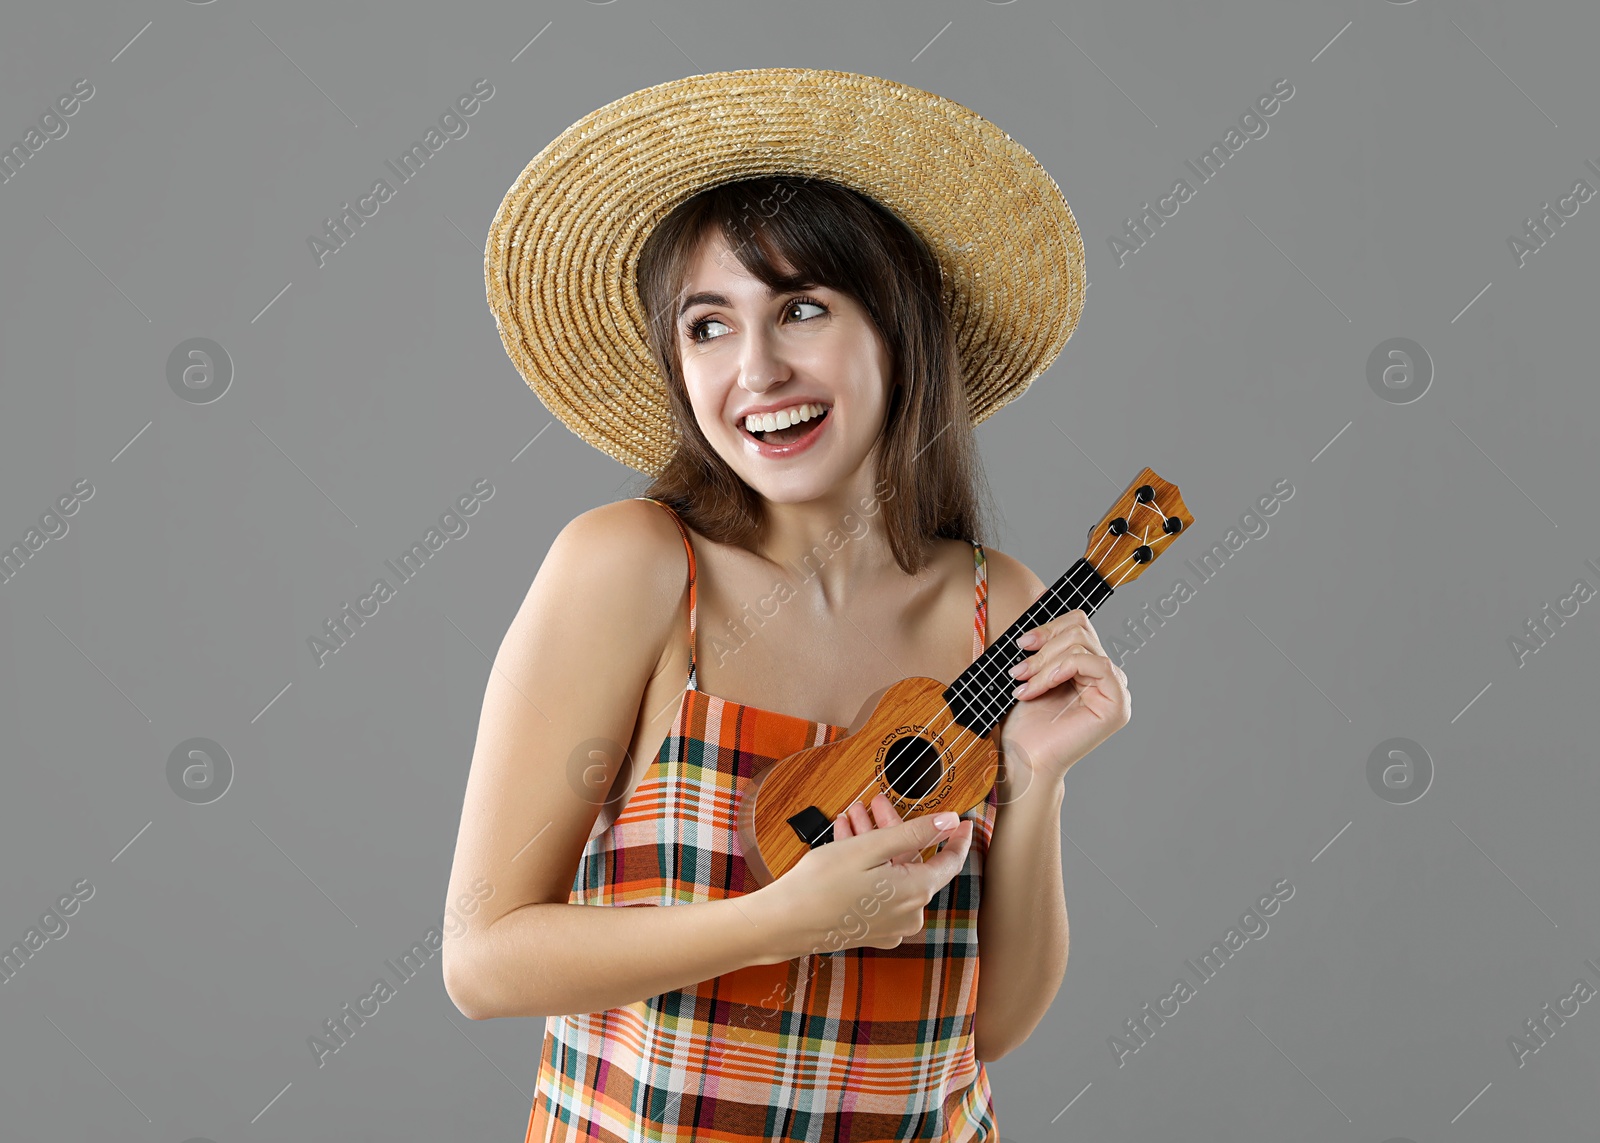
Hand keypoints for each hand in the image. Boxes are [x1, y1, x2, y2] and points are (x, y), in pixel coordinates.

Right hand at [750, 806, 974, 962]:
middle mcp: (909, 914)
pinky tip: (846, 844)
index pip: (949, 862)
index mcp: (915, 892)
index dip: (956, 838)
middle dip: (892, 830)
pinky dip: (868, 868)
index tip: (962, 821)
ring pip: (892, 875)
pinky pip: (879, 892)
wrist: (784, 923)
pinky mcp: (872, 930)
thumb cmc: (821, 884)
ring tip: (850, 819)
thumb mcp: (870, 848)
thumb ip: (915, 833)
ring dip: (874, 845)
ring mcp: (891, 926)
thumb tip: (950, 821)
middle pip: (911, 862)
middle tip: (873, 804)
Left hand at [997, 608, 1130, 787]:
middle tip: (1018, 668)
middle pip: (1081, 629)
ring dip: (1044, 662)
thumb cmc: (1025, 721)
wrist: (1023, 759)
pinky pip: (1094, 664)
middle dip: (1044, 644)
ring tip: (1023, 683)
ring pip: (1082, 645)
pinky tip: (1038, 687)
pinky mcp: (1117, 703)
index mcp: (1090, 667)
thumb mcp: (1031, 670)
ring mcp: (1117, 689)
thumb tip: (1039, 594)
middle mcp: (1108, 676)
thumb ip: (1041, 639)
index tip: (1022, 641)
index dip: (1050, 625)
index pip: (1079, 624)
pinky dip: (1060, 669)